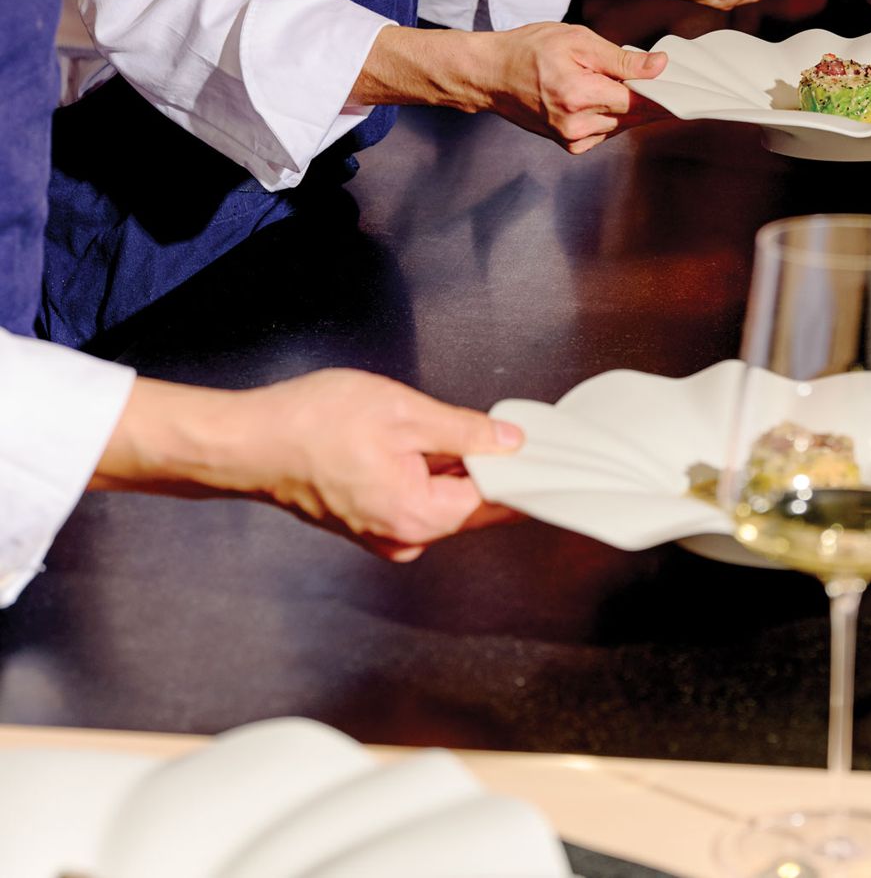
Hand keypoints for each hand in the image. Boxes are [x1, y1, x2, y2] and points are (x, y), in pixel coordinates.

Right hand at [244, 370, 522, 560]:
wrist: (246, 442)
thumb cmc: (311, 426)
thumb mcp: (403, 412)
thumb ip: (463, 430)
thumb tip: (507, 442)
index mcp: (417, 514)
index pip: (494, 502)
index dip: (523, 473)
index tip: (548, 453)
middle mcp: (402, 536)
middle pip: (469, 503)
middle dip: (489, 465)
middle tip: (509, 426)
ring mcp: (381, 532)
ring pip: (440, 497)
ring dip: (454, 465)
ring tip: (453, 427)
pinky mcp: (365, 519)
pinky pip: (413, 496)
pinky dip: (427, 471)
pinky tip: (424, 441)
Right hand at [483, 22, 666, 153]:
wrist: (491, 75)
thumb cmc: (530, 50)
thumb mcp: (578, 41)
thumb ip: (622, 59)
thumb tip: (660, 66)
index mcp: (578, 96)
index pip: (640, 101)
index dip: (664, 92)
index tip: (685, 86)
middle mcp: (576, 126)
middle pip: (634, 114)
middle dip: (646, 94)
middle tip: (647, 72)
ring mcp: (573, 140)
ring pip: (622, 123)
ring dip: (626, 104)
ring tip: (605, 77)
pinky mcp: (571, 145)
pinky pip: (607, 129)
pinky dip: (610, 113)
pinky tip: (595, 94)